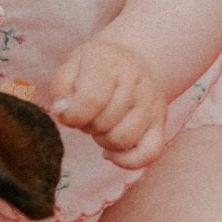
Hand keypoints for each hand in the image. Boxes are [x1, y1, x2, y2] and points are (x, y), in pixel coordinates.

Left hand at [48, 39, 167, 168]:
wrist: (129, 60)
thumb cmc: (93, 69)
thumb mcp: (70, 67)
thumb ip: (60, 90)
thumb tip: (62, 112)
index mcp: (109, 62)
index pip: (91, 100)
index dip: (73, 116)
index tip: (67, 114)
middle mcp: (135, 80)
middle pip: (104, 123)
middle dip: (87, 126)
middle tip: (87, 116)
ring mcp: (151, 101)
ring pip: (123, 139)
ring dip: (103, 141)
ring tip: (100, 126)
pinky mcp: (161, 121)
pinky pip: (150, 153)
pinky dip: (127, 161)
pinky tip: (111, 152)